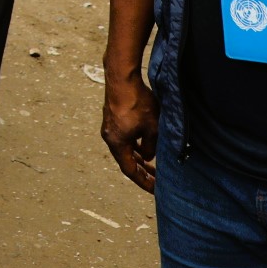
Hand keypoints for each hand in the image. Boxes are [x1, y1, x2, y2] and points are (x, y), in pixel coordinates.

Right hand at [101, 72, 158, 192]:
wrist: (121, 77)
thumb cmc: (137, 103)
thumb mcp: (152, 128)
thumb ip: (151, 146)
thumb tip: (149, 156)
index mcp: (117, 143)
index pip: (130, 170)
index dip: (143, 181)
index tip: (155, 189)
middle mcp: (110, 137)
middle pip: (126, 160)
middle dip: (142, 171)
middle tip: (156, 180)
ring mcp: (110, 126)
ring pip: (125, 148)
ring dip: (139, 157)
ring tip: (152, 164)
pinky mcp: (112, 117)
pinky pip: (124, 138)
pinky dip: (134, 145)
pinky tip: (144, 143)